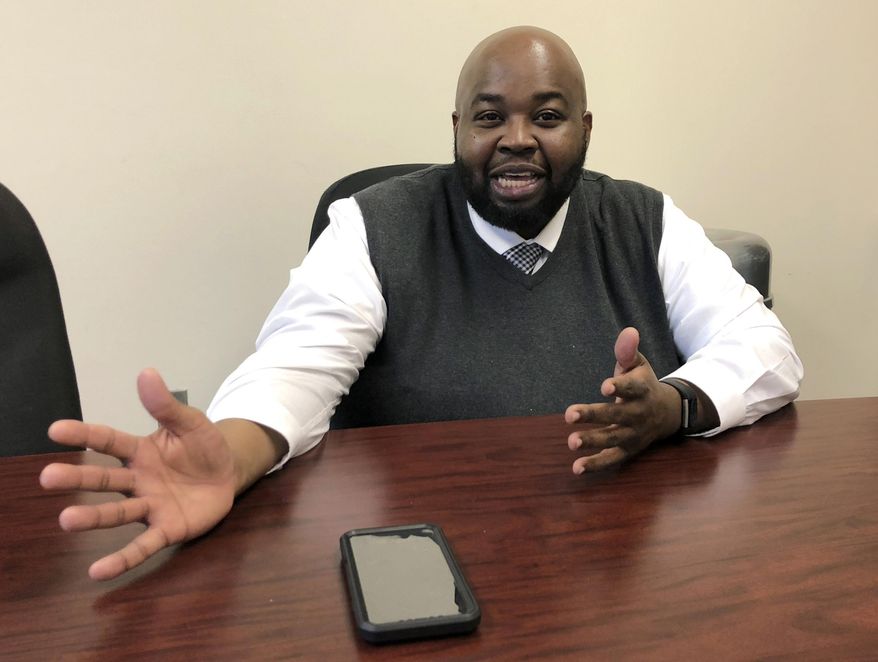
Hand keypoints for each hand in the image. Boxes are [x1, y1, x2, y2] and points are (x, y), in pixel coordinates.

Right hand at [40, 369, 236, 579]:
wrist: (228, 474)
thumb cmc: (204, 447)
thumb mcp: (191, 423)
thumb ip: (167, 405)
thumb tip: (147, 372)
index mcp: (140, 450)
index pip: (108, 441)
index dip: (84, 434)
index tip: (55, 430)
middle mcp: (138, 480)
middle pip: (104, 480)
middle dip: (77, 480)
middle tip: (47, 478)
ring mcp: (150, 506)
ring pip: (117, 513)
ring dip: (92, 518)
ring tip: (66, 521)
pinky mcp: (166, 529)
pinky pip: (142, 545)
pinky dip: (122, 559)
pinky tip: (97, 572)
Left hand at [564, 327, 680, 473]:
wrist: (666, 412)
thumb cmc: (642, 384)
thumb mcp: (638, 365)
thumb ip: (628, 351)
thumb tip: (628, 331)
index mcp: (643, 390)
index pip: (632, 388)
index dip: (620, 387)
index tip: (604, 387)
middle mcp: (639, 414)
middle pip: (616, 415)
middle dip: (594, 416)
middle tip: (569, 415)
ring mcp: (634, 434)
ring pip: (613, 439)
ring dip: (593, 441)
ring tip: (572, 441)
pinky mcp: (627, 449)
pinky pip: (612, 459)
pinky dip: (596, 465)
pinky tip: (576, 468)